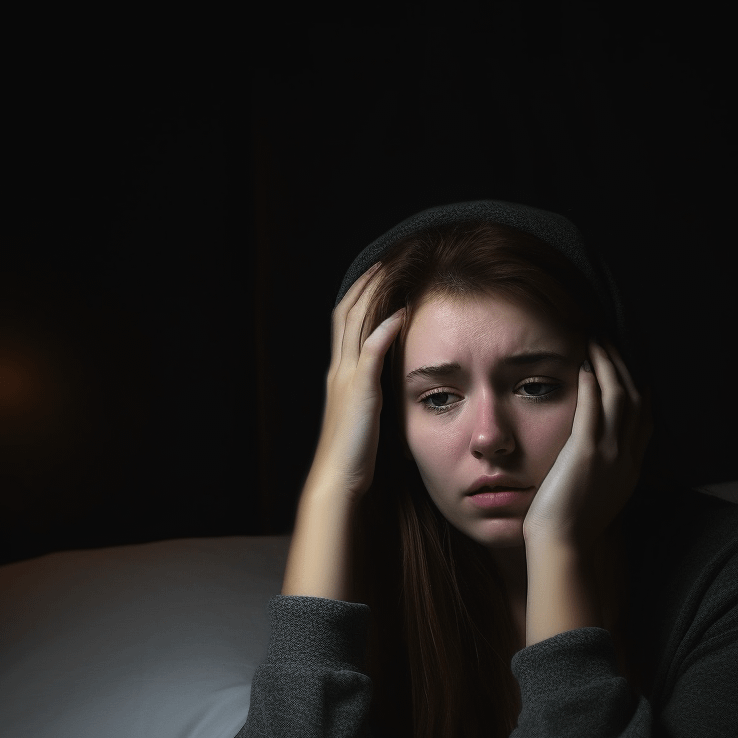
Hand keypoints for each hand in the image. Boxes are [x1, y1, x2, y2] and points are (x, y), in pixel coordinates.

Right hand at [307, 263, 404, 502]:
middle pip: (347, 313)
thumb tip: (388, 377)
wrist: (336, 478)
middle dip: (365, 284)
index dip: (359, 296)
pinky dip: (384, 330)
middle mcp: (340, 370)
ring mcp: (347, 379)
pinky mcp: (360, 392)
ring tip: (392, 271)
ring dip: (373, 296)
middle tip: (385, 258)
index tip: (378, 274)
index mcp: (340, 375)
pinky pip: (371, 353)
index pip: (345, 323)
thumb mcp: (364, 415)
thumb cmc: (354, 455)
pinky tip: (401, 313)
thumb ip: (372, 392)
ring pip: (355, 325)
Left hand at [523, 337, 652, 551]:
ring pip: (619, 398)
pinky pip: (594, 410)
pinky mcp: (587, 453)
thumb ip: (601, 475)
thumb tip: (591, 464)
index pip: (645, 423)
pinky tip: (585, 366)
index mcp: (630, 471)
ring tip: (596, 342)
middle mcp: (627, 459)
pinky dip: (592, 384)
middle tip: (610, 344)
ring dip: (609, 366)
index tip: (631, 373)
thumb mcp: (597, 499)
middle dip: (624, 368)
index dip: (641, 392)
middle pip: (636, 402)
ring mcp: (610, 455)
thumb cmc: (569, 529)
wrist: (564, 546)